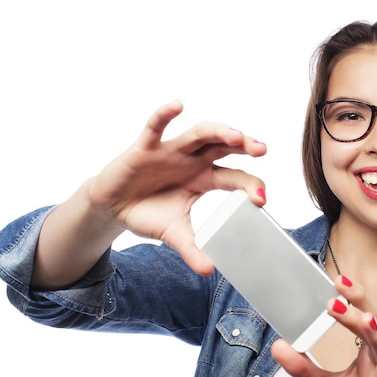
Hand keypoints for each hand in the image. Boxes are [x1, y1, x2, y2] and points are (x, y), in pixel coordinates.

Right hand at [88, 100, 266, 273]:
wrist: (113, 207)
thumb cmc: (148, 213)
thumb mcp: (173, 235)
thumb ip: (192, 250)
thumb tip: (208, 271)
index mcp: (204, 179)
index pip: (234, 177)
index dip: (250, 185)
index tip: (263, 198)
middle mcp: (192, 161)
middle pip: (223, 147)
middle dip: (243, 144)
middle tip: (261, 149)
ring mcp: (171, 151)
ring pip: (198, 134)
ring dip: (217, 131)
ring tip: (235, 135)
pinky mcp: (145, 147)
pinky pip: (155, 127)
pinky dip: (164, 115)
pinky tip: (177, 105)